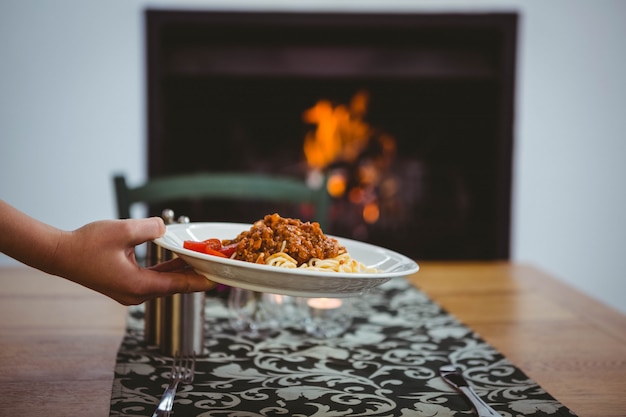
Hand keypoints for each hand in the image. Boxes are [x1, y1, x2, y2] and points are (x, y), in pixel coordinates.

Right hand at [56, 217, 215, 304]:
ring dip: (181, 271)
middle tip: (215, 265)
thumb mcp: (122, 230)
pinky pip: (153, 279)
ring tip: (202, 260)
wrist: (59, 255)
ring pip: (164, 282)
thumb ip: (150, 228)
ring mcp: (129, 292)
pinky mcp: (125, 285)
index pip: (178, 284)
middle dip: (195, 274)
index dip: (200, 281)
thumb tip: (166, 227)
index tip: (218, 280)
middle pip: (174, 285)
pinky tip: (178, 260)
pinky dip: (166, 270)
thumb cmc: (86, 244)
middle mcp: (135, 294)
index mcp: (137, 285)